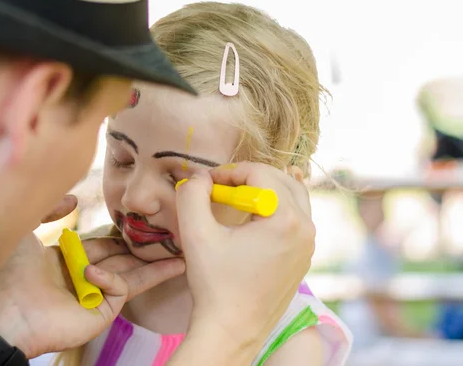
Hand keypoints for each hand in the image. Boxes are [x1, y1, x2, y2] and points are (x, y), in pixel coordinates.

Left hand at [0, 195, 184, 358]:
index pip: (103, 246)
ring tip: (181, 256)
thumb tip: (75, 199)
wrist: (1, 312)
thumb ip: (50, 210)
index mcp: (70, 261)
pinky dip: (110, 277)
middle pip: (124, 261)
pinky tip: (91, 273)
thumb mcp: (25, 231)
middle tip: (172, 239)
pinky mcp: (100, 313)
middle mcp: (85, 279)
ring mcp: (94, 297)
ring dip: (155, 267)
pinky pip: (118, 289)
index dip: (120, 237)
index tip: (140, 225)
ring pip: (132, 276)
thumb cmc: (8, 273)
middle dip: (147, 251)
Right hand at [172, 162, 314, 362]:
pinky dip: (275, 208)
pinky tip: (253, 216)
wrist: (232, 330)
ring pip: (293, 197)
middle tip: (220, 187)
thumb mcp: (195, 234)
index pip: (260, 173)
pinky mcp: (303, 257)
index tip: (207, 183)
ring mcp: (309, 245)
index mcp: (286, 220)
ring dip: (265, 190)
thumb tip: (200, 176)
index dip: (229, 171)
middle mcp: (306, 229)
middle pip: (282, 179)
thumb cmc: (214, 283)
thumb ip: (192, 194)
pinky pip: (295, 218)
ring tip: (236, 198)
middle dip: (249, 177)